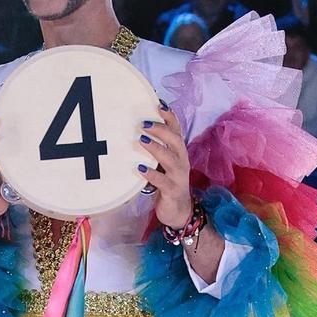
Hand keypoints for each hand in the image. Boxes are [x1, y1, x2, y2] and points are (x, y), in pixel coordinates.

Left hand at [138, 105, 191, 229]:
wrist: (179, 212)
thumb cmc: (167, 183)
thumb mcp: (163, 164)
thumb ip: (155, 149)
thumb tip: (135, 131)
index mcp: (179, 152)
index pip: (177, 130)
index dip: (169, 117)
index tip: (158, 105)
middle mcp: (181, 161)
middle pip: (175, 141)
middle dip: (161, 130)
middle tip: (144, 123)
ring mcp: (178, 176)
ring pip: (170, 159)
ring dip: (156, 148)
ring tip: (141, 140)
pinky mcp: (172, 191)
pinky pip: (163, 181)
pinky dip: (152, 174)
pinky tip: (141, 169)